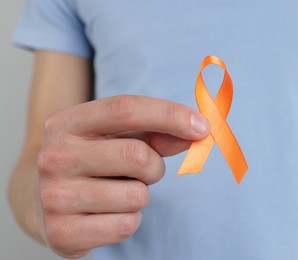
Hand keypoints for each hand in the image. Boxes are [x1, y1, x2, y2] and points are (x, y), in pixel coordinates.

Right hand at [36, 95, 208, 257]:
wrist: (48, 200)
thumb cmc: (95, 161)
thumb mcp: (118, 138)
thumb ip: (158, 132)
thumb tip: (198, 131)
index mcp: (67, 122)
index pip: (125, 109)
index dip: (170, 115)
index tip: (202, 126)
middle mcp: (53, 156)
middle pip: (137, 155)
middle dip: (154, 167)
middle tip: (143, 172)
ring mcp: (54, 196)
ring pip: (136, 196)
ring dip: (140, 196)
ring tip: (118, 192)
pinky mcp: (62, 233)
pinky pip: (126, 225)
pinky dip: (129, 220)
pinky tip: (107, 213)